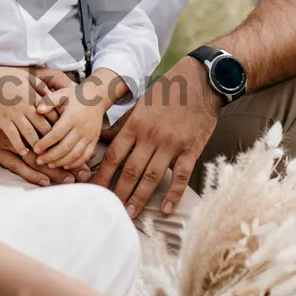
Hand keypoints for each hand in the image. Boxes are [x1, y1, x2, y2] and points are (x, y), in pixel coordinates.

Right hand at [0, 68, 56, 156]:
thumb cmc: (5, 77)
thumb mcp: (26, 76)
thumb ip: (40, 85)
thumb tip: (52, 94)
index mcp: (33, 96)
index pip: (51, 113)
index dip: (58, 124)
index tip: (61, 132)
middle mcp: (26, 107)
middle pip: (43, 126)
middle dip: (51, 138)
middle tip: (56, 148)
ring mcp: (14, 115)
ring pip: (30, 133)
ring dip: (37, 144)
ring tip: (42, 153)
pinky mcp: (3, 121)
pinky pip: (13, 136)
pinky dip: (19, 145)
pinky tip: (23, 152)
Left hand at [32, 80, 109, 168]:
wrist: (96, 98)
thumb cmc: (74, 96)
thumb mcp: (61, 94)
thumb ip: (49, 101)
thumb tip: (38, 110)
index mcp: (72, 117)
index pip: (57, 133)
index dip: (45, 143)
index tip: (35, 149)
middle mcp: (82, 128)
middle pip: (65, 147)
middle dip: (51, 156)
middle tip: (38, 161)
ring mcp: (89, 136)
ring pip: (75, 154)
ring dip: (61, 162)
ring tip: (49, 165)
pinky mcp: (94, 140)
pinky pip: (85, 155)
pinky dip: (75, 163)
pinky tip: (64, 165)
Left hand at [92, 58, 219, 217]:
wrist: (201, 82)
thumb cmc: (168, 91)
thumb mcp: (141, 103)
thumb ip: (124, 124)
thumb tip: (104, 138)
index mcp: (136, 124)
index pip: (114, 155)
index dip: (103, 175)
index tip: (94, 189)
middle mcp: (151, 136)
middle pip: (131, 170)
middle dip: (120, 192)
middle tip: (112, 209)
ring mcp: (172, 144)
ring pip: (152, 176)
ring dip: (140, 197)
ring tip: (131, 213)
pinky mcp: (191, 149)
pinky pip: (181, 176)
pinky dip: (174, 194)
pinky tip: (166, 209)